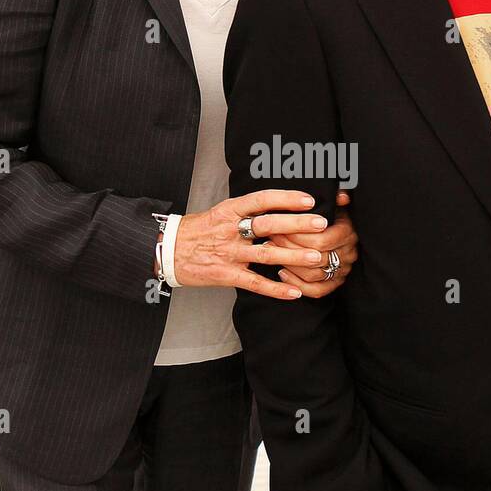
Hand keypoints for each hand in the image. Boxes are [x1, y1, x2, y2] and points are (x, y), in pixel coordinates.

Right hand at [173, 190, 328, 298]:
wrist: (168, 250)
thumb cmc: (198, 231)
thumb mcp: (220, 212)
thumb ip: (246, 211)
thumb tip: (278, 206)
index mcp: (230, 210)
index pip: (262, 199)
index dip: (286, 198)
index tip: (309, 199)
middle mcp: (231, 230)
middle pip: (269, 224)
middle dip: (298, 224)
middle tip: (322, 224)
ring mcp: (229, 253)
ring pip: (266, 253)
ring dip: (294, 256)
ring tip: (317, 257)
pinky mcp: (226, 275)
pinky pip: (255, 282)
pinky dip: (276, 288)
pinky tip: (294, 292)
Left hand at [273, 190, 358, 298]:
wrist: (338, 236)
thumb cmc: (333, 217)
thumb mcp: (335, 204)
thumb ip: (336, 198)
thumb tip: (340, 195)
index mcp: (348, 233)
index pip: (321, 239)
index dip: (298, 235)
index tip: (278, 226)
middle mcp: (347, 254)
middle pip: (314, 257)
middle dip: (288, 247)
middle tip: (270, 237)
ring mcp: (341, 271)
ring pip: (313, 275)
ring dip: (289, 264)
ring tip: (271, 252)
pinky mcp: (334, 284)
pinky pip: (316, 291)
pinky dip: (297, 284)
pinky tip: (282, 272)